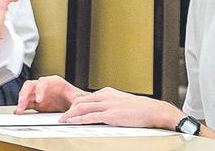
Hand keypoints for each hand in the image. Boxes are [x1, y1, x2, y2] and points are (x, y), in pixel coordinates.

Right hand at [15, 76, 85, 112]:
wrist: (74, 103)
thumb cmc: (75, 96)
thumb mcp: (77, 98)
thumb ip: (75, 101)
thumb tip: (75, 108)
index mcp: (54, 82)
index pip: (43, 82)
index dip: (39, 90)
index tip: (39, 99)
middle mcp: (44, 87)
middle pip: (30, 86)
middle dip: (25, 94)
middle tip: (22, 103)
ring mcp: (39, 94)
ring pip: (26, 95)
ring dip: (21, 102)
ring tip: (19, 111)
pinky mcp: (36, 103)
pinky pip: (26, 104)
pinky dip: (22, 108)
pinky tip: (19, 112)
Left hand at [59, 87, 181, 128]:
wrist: (152, 110)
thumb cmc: (140, 108)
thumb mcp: (120, 102)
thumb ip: (109, 104)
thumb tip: (102, 111)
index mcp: (107, 92)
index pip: (85, 97)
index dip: (74, 105)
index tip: (68, 110)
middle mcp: (105, 96)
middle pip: (81, 102)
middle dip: (69, 110)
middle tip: (61, 116)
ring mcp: (107, 105)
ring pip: (83, 108)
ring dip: (70, 115)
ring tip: (62, 120)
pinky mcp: (111, 115)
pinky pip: (90, 117)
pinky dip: (79, 119)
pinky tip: (72, 122)